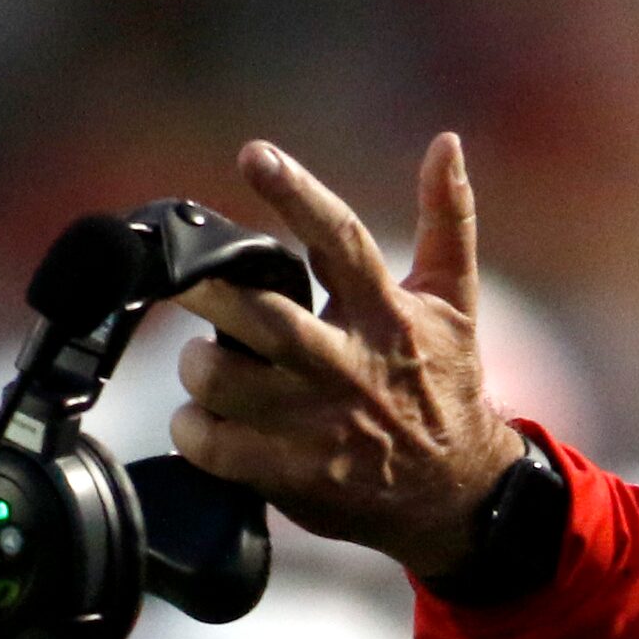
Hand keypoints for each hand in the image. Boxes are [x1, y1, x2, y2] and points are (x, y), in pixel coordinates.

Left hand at [170, 134, 518, 576]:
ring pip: (222, 378)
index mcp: (388, 317)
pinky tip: (205, 420)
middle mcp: (352, 367)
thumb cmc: (445, 388)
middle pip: (259, 315)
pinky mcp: (297, 475)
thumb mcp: (456, 304)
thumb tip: (448, 142)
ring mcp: (321, 425)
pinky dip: (192, 428)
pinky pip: (212, 443)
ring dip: (197, 363)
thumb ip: (448, 221)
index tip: (254, 154)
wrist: (460, 497)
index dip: (296, 193)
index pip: (341, 242)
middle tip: (178, 275)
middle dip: (204, 289)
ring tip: (206, 360)